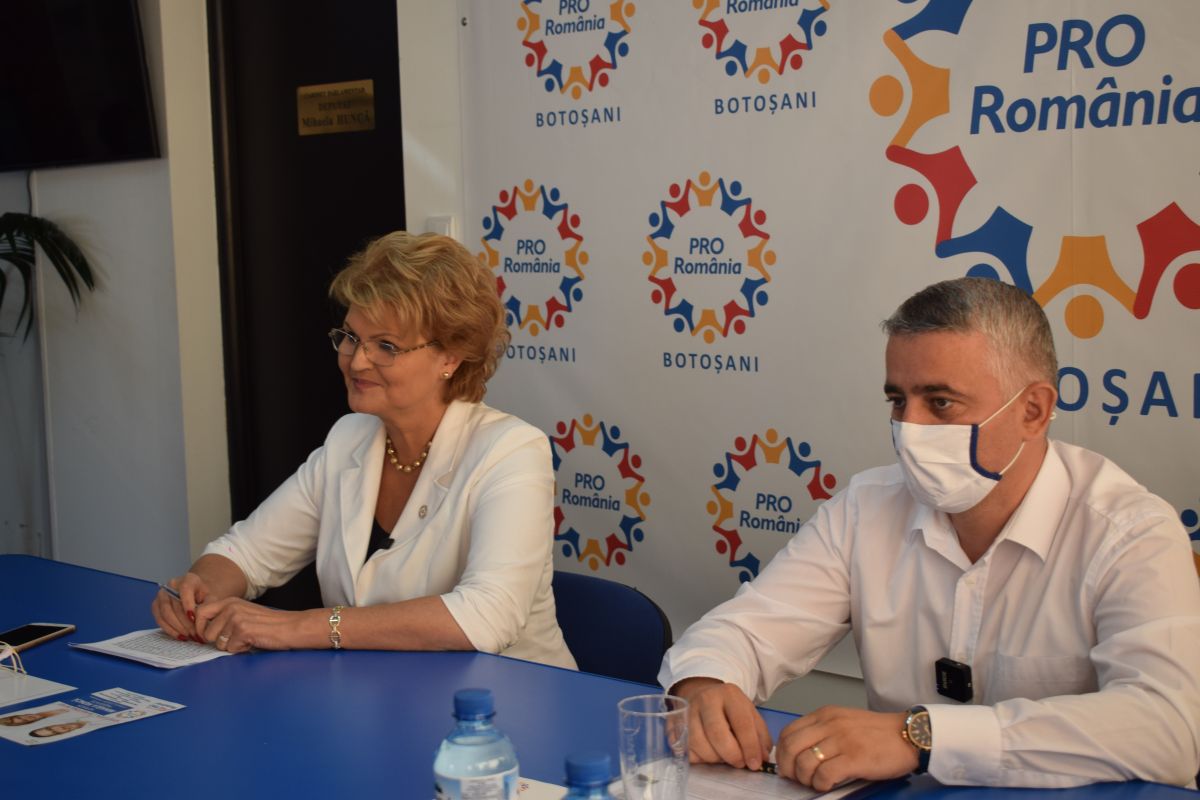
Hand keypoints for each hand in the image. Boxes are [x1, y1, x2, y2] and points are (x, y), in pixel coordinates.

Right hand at [151, 573, 210, 642]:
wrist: (195, 594)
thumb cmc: (203, 596)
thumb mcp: (210, 597)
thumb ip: (209, 605)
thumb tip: (203, 619)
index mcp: (188, 579)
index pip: (185, 590)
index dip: (188, 604)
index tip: (194, 618)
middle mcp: (171, 585)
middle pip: (174, 605)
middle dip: (185, 622)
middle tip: (194, 634)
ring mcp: (161, 595)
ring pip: (165, 613)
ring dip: (177, 627)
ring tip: (188, 636)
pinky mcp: (156, 605)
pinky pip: (159, 619)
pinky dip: (169, 629)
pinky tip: (180, 636)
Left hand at [194, 598, 321, 652]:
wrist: (290, 627)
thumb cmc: (268, 624)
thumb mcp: (243, 613)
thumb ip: (224, 617)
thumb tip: (201, 631)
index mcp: (229, 601)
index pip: (199, 612)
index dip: (199, 628)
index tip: (207, 637)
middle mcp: (230, 607)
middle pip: (206, 632)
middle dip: (216, 641)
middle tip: (232, 640)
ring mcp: (236, 618)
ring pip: (218, 643)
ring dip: (231, 646)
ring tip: (246, 638)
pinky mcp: (242, 630)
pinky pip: (230, 649)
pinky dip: (241, 649)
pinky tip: (252, 641)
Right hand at [672, 678, 771, 770]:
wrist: (701, 693)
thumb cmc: (728, 708)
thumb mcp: (749, 713)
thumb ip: (759, 735)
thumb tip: (761, 758)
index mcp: (729, 694)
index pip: (741, 723)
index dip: (749, 746)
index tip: (754, 764)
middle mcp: (706, 700)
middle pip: (717, 734)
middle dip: (731, 755)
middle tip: (739, 763)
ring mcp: (687, 712)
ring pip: (700, 745)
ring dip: (715, 758)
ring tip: (723, 755)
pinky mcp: (675, 726)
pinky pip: (687, 751)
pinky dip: (700, 758)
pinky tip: (707, 752)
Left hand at [775, 706, 917, 790]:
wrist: (909, 735)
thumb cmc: (878, 732)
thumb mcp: (844, 722)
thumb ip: (822, 732)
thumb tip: (799, 753)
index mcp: (825, 715)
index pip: (788, 732)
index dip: (782, 753)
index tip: (787, 766)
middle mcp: (830, 724)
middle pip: (790, 747)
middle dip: (788, 768)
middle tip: (796, 779)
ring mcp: (842, 740)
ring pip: (804, 762)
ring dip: (805, 779)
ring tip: (816, 783)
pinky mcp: (854, 758)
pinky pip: (824, 775)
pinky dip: (821, 784)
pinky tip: (828, 785)